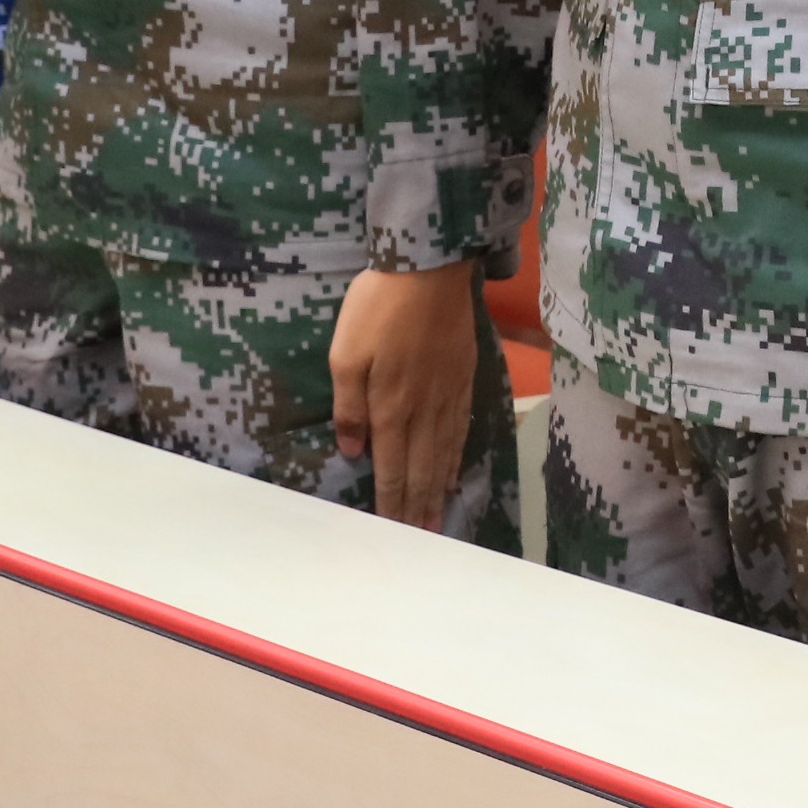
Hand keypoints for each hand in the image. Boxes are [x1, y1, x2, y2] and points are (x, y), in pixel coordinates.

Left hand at [327, 261, 492, 528]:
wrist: (430, 268)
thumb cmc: (378, 307)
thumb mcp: (345, 353)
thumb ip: (348, 407)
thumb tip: (353, 451)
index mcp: (391, 407)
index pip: (393, 468)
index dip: (393, 503)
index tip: (394, 533)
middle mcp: (423, 410)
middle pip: (422, 469)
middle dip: (418, 508)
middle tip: (421, 540)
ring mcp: (447, 395)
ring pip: (443, 454)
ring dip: (437, 490)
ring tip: (437, 518)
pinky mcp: (463, 377)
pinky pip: (460, 429)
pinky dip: (456, 457)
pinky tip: (452, 470)